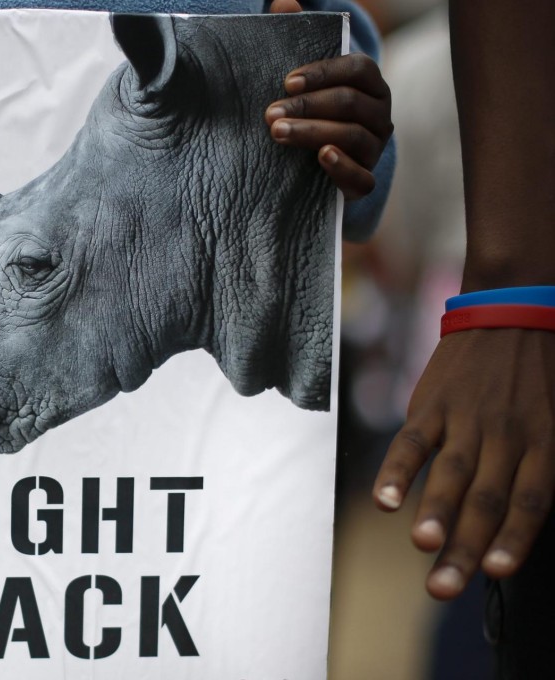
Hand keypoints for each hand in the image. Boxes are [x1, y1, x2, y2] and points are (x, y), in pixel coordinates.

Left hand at [266, 1, 393, 199]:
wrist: (309, 169)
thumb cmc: (306, 112)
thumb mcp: (299, 79)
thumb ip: (296, 38)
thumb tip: (284, 1)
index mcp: (369, 84)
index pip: (357, 69)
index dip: (323, 73)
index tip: (286, 81)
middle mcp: (379, 114)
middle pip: (348, 104)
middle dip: (307, 106)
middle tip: (269, 113)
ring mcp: (374, 148)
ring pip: (351, 137)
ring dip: (312, 132)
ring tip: (277, 132)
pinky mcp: (364, 182)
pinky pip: (363, 177)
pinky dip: (343, 166)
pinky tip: (321, 156)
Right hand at [373, 329, 554, 598]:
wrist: (514, 311)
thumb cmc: (544, 377)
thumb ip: (546, 465)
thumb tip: (525, 517)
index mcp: (545, 443)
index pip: (530, 501)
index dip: (513, 539)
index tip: (497, 572)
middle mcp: (508, 436)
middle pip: (487, 500)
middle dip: (465, 548)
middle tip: (443, 590)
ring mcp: (467, 420)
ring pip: (451, 474)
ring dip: (434, 512)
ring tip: (423, 545)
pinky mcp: (432, 405)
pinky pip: (412, 442)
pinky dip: (397, 472)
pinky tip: (385, 503)